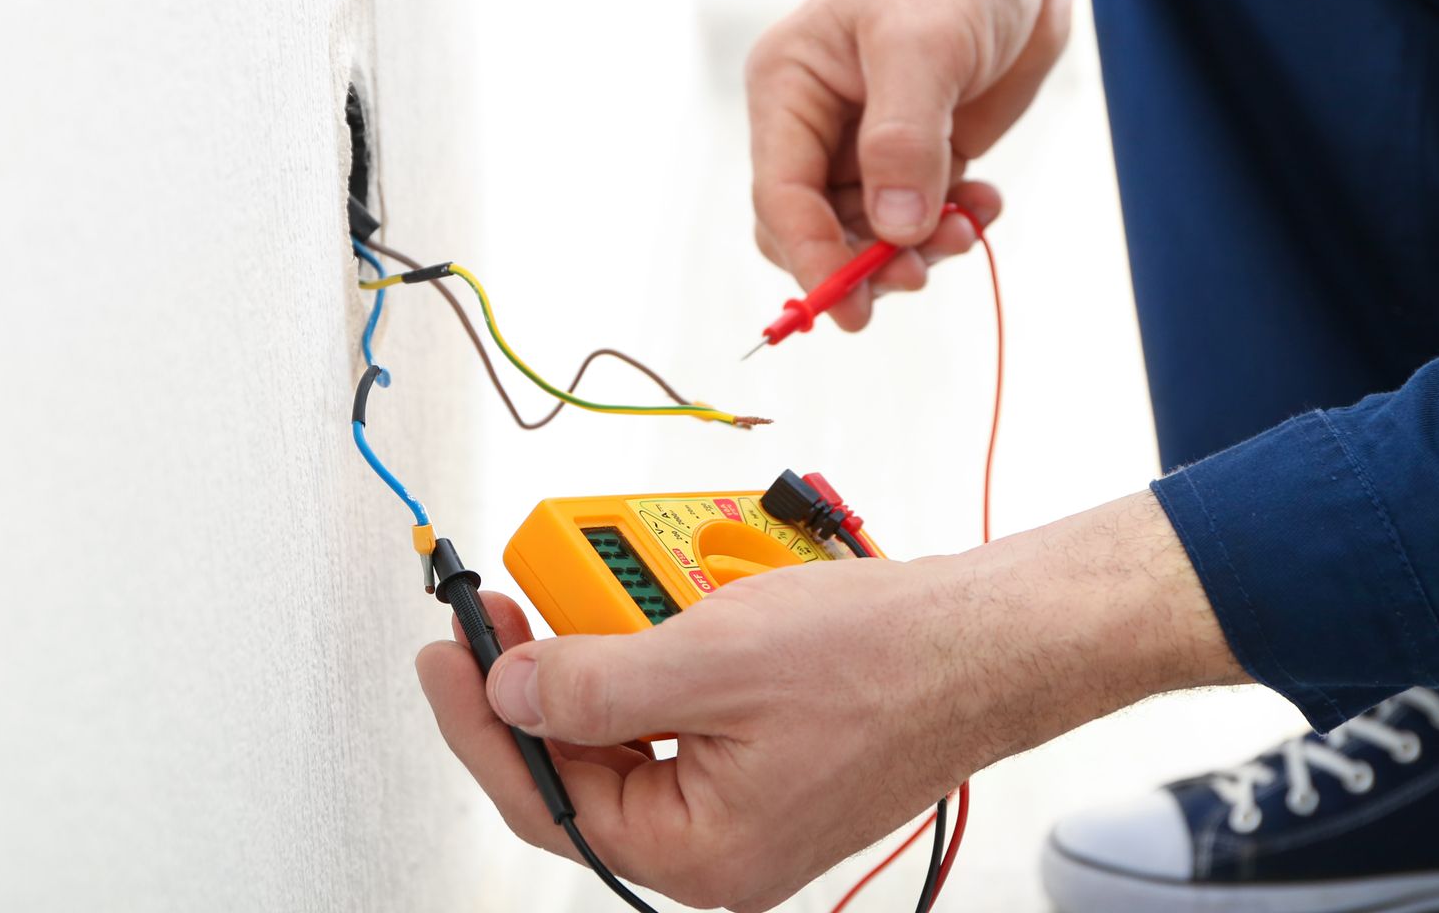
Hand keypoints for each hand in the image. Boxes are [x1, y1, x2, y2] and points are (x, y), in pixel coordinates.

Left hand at [415, 492, 1243, 911]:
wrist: (994, 635)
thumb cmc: (887, 658)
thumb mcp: (712, 659)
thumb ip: (595, 683)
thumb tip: (512, 692)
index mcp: (701, 851)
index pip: (549, 798)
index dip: (480, 719)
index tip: (444, 650)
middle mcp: (721, 842)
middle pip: (585, 765)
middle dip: (541, 678)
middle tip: (502, 605)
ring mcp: (747, 799)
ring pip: (633, 728)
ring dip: (606, 654)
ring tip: (592, 585)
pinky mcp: (769, 754)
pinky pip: (685, 708)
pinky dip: (661, 652)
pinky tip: (660, 600)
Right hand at [745, 0, 1103, 329]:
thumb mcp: (925, 44)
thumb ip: (902, 141)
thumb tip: (893, 229)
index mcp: (788, 85)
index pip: (779, 194)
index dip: (811, 255)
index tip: (850, 306)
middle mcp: (815, 121)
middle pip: (814, 227)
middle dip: (863, 260)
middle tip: (920, 274)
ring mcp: (866, 143)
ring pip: (867, 234)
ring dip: (916, 247)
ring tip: (968, 226)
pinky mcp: (917, 153)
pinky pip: (917, 218)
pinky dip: (950, 225)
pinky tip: (983, 204)